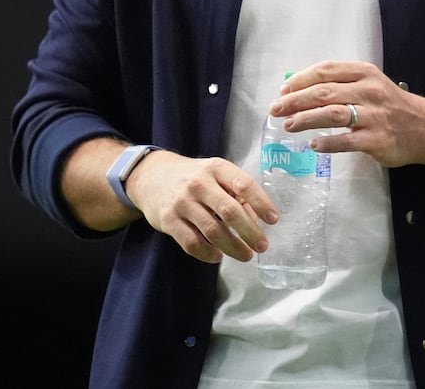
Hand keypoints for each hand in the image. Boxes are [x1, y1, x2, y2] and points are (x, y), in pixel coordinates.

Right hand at [125, 151, 277, 265]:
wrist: (151, 177)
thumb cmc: (194, 177)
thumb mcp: (215, 174)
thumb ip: (236, 192)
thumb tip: (256, 220)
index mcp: (216, 168)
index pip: (244, 185)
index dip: (261, 203)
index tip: (273, 220)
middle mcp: (199, 183)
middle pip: (230, 211)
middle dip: (250, 232)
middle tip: (262, 246)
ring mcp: (182, 202)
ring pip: (212, 230)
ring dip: (233, 246)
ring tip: (246, 255)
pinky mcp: (168, 221)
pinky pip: (191, 242)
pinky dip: (207, 253)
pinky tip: (218, 256)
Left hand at [272, 60, 424, 167]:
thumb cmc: (391, 105)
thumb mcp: (371, 85)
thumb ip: (342, 85)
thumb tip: (300, 90)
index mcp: (365, 73)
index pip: (327, 70)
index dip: (301, 79)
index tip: (283, 90)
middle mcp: (368, 90)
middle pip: (325, 91)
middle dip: (296, 100)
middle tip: (276, 110)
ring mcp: (374, 115)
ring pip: (333, 113)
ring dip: (306, 119)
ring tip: (288, 126)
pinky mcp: (377, 139)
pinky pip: (347, 140)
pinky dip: (328, 142)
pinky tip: (313, 145)